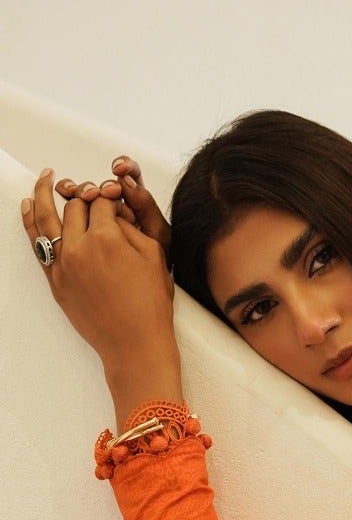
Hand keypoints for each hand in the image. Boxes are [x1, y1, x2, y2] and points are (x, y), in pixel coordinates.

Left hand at [21, 168, 182, 425]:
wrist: (134, 343)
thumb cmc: (150, 303)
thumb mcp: (155, 255)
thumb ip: (132, 225)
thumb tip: (113, 208)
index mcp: (107, 238)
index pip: (101, 202)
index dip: (109, 194)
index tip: (113, 195)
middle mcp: (79, 247)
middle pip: (75, 207)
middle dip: (82, 194)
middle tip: (85, 188)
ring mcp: (62, 265)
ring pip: (47, 219)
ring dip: (44, 193)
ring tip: (44, 176)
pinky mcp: (55, 281)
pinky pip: (37, 244)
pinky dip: (30, 221)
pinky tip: (29, 205)